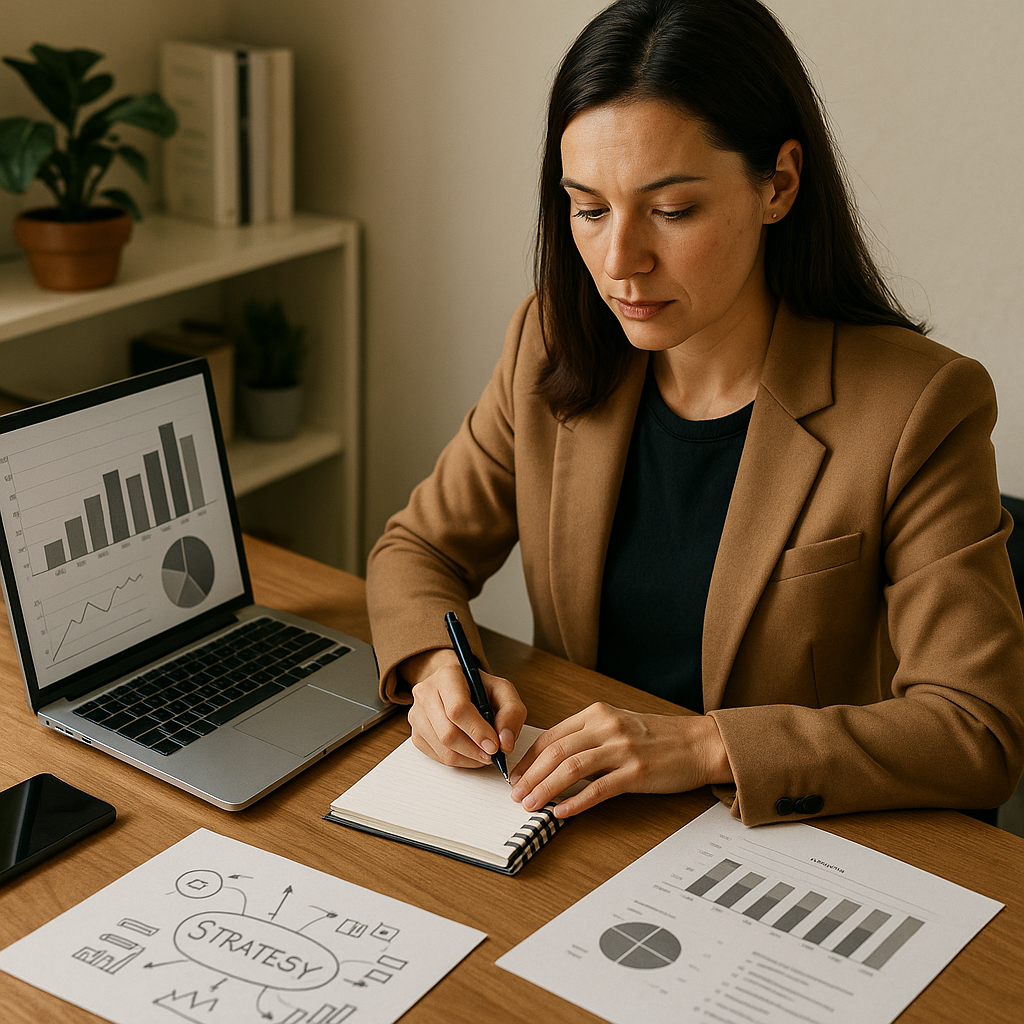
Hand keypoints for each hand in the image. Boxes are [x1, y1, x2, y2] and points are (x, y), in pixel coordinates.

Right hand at [400, 648, 527, 768]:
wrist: (457, 687)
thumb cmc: (480, 688)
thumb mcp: (503, 691)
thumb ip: (511, 713)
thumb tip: (505, 742)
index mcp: (447, 675)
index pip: (457, 709)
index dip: (477, 731)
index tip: (494, 745)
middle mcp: (426, 692)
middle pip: (448, 733)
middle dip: (474, 750)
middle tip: (492, 754)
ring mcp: (417, 714)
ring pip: (442, 748)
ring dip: (468, 758)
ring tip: (484, 754)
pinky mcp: (416, 734)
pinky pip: (437, 757)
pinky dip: (459, 761)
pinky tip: (470, 752)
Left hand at [508, 702, 732, 817]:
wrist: (701, 743)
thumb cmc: (659, 738)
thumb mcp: (619, 725)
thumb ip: (588, 736)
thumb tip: (552, 761)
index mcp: (598, 713)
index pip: (552, 735)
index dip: (528, 758)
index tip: (515, 776)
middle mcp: (607, 727)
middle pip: (556, 752)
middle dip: (531, 776)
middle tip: (516, 795)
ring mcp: (623, 749)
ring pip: (571, 769)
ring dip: (546, 789)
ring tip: (530, 805)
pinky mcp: (637, 773)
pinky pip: (599, 789)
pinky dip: (576, 802)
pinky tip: (561, 812)